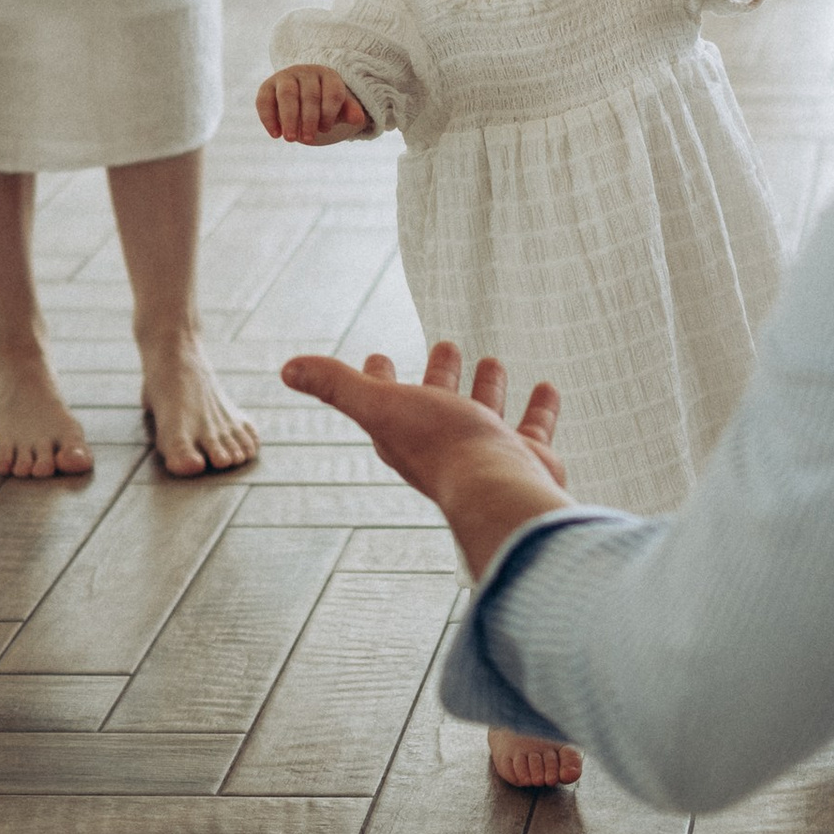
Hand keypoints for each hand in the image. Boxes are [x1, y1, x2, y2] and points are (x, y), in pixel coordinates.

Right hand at [256, 64, 370, 144]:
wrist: (300, 91)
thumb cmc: (324, 102)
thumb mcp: (338, 107)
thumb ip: (349, 111)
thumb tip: (358, 119)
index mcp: (328, 75)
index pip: (332, 93)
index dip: (329, 114)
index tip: (325, 130)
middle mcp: (306, 72)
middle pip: (309, 95)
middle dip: (309, 119)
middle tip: (308, 140)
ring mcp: (285, 77)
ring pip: (287, 95)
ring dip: (289, 118)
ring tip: (291, 139)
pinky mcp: (267, 85)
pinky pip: (265, 100)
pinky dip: (268, 118)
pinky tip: (275, 135)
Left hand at [281, 340, 565, 579]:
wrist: (497, 486)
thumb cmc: (439, 445)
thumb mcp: (379, 404)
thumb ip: (337, 385)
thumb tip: (286, 367)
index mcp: (406, 432)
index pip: (383, 399)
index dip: (378, 376)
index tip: (378, 356)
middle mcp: (444, 443)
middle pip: (438, 402)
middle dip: (439, 375)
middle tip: (444, 347)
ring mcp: (485, 452)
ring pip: (484, 412)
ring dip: (486, 388)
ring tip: (492, 361)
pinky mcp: (523, 457)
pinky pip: (532, 428)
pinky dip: (538, 408)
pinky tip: (546, 387)